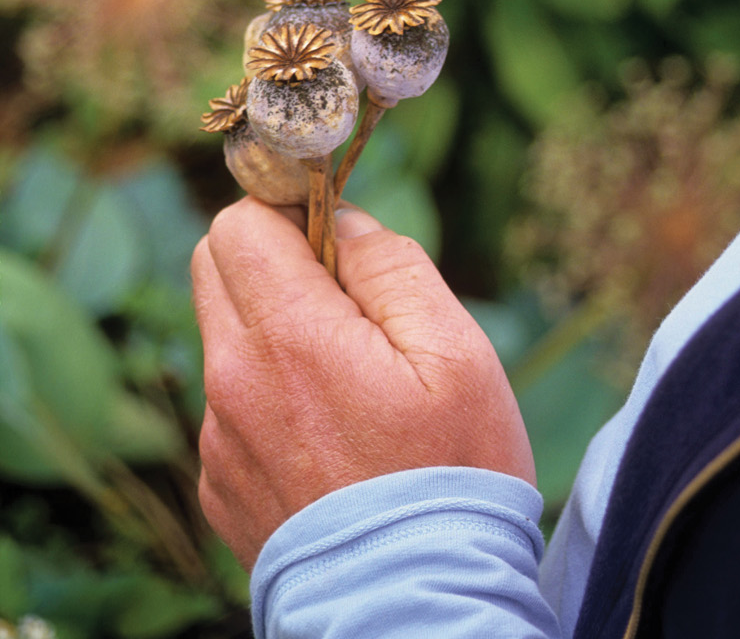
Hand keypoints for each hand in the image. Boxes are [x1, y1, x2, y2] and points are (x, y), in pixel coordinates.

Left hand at [191, 198, 534, 570]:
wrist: (417, 614)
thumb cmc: (451, 478)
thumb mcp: (455, 352)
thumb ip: (391, 265)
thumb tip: (345, 221)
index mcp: (287, 336)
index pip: (241, 222)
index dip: (290, 210)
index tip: (337, 237)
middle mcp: (232, 383)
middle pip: (214, 265)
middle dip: (271, 256)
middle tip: (344, 296)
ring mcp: (219, 441)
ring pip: (226, 336)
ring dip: (275, 329)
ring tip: (351, 381)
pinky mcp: (221, 487)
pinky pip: (231, 405)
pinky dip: (271, 395)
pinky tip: (332, 437)